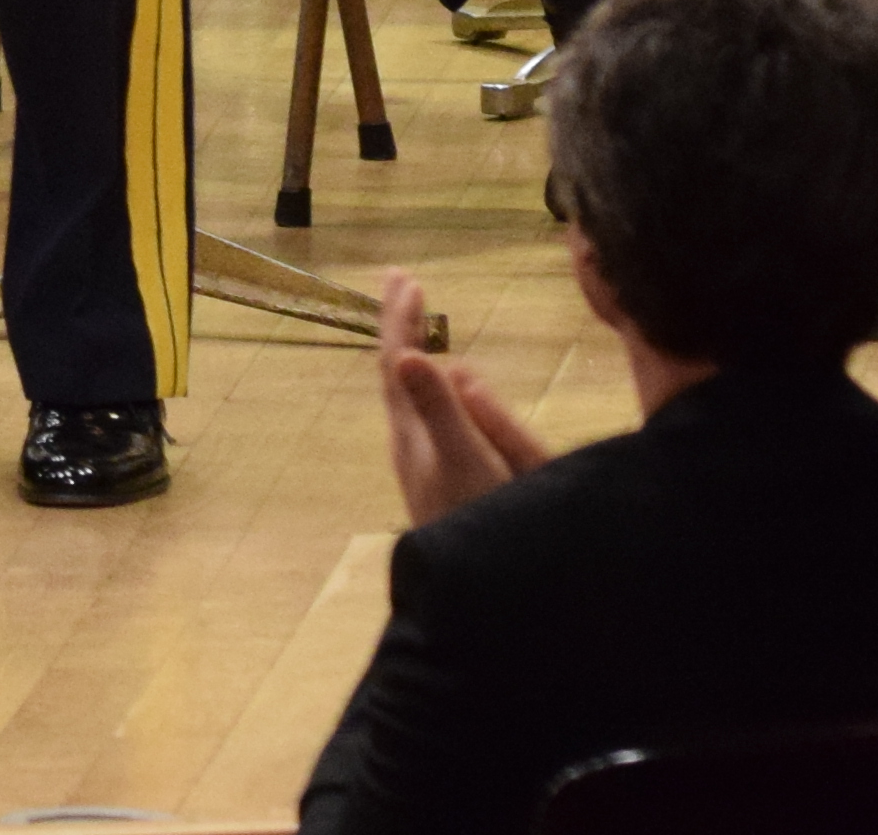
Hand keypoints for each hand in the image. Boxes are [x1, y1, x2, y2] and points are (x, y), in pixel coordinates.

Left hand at [371, 273, 550, 525]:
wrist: (479, 600)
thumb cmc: (479, 524)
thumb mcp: (466, 463)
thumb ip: (441, 410)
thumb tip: (414, 354)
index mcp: (414, 434)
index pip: (398, 363)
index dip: (399, 320)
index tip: (404, 277)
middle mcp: (413, 445)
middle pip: (399, 374)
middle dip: (401, 326)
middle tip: (401, 283)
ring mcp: (425, 465)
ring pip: (414, 397)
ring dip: (416, 354)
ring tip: (415, 322)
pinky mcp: (442, 483)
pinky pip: (431, 419)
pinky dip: (433, 387)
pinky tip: (444, 386)